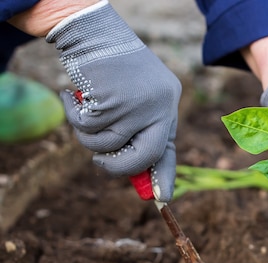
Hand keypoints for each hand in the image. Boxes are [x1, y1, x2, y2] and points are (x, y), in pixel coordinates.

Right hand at [46, 1, 180, 200]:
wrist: (93, 31)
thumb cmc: (111, 70)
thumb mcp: (132, 100)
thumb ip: (135, 131)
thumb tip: (134, 174)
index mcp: (168, 106)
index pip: (168, 148)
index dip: (164, 175)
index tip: (164, 198)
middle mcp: (162, 106)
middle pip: (145, 156)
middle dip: (118, 168)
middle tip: (100, 163)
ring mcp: (140, 104)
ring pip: (108, 144)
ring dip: (87, 135)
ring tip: (81, 110)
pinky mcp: (114, 100)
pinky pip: (87, 127)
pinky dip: (73, 114)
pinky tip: (72, 95)